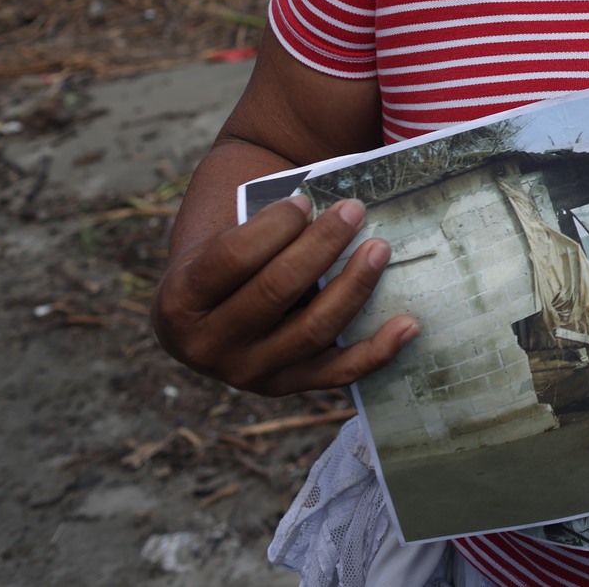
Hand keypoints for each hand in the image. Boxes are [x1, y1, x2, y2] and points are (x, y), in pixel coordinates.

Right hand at [150, 195, 418, 395]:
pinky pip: (337, 372)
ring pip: (312, 330)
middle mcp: (207, 346)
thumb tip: (330, 202)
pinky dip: (376, 351)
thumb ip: (261, 221)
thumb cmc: (227, 252)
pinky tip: (409, 324)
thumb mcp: (221, 232)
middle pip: (275, 291)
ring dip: (353, 287)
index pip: (230, 258)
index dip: (273, 227)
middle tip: (354, 211)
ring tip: (380, 248)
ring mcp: (248, 373)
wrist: (213, 304)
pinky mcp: (286, 387)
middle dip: (320, 246)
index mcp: (180, 300)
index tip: (305, 201)